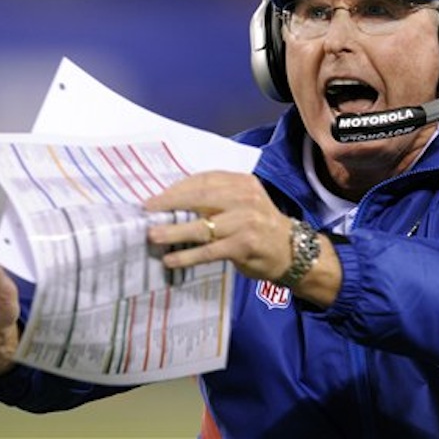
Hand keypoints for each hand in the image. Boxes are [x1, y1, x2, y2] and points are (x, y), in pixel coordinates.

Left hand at [145, 172, 342, 306]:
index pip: (203, 180)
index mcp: (242, 182)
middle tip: (147, 212)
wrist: (291, 251)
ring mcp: (246, 222)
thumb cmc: (259, 226)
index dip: (176, 188)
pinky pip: (209, 251)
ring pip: (202, 226)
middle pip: (199, 198)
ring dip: (174, 231)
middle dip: (170, 204)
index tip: (155, 198)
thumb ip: (217, 197)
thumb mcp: (243, 202)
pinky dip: (187, 255)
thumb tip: (173, 201)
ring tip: (153, 235)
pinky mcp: (244, 246)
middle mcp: (245, 198)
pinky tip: (171, 259)